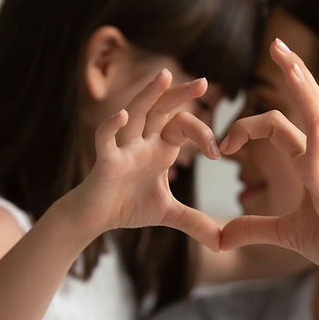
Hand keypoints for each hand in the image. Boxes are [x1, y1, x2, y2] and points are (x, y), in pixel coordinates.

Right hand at [71, 69, 221, 250]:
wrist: (95, 218)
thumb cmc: (128, 207)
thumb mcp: (169, 214)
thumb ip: (195, 223)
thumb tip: (223, 243)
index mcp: (160, 148)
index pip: (183, 126)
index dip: (203, 134)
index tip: (218, 154)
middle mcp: (142, 142)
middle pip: (161, 109)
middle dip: (180, 94)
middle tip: (204, 82)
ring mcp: (123, 149)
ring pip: (136, 114)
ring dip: (148, 95)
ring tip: (164, 76)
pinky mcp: (105, 162)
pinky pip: (106, 139)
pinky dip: (111, 127)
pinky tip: (120, 116)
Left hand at [220, 40, 318, 315]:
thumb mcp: (288, 236)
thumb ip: (254, 228)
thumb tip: (219, 236)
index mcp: (314, 164)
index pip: (281, 127)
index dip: (249, 127)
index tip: (223, 144)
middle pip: (309, 105)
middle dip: (294, 73)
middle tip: (275, 43)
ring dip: (303, 88)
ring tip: (288, 60)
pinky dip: (317, 134)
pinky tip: (311, 114)